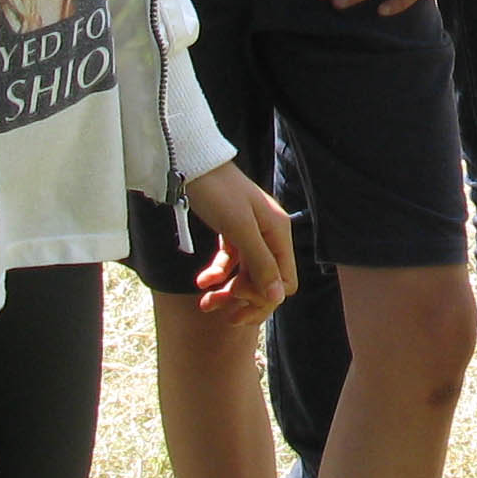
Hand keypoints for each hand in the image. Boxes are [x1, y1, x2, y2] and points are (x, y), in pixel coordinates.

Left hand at [179, 161, 296, 322]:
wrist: (191, 164)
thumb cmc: (217, 193)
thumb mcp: (239, 229)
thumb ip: (260, 263)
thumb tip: (278, 298)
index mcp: (279, 233)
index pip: (285, 281)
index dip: (263, 296)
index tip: (237, 295)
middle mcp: (270, 235)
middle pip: (266, 282)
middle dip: (245, 300)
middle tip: (221, 312)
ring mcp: (251, 234)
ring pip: (247, 275)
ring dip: (228, 292)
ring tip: (205, 304)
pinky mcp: (232, 232)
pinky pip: (231, 262)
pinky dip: (218, 275)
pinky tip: (201, 283)